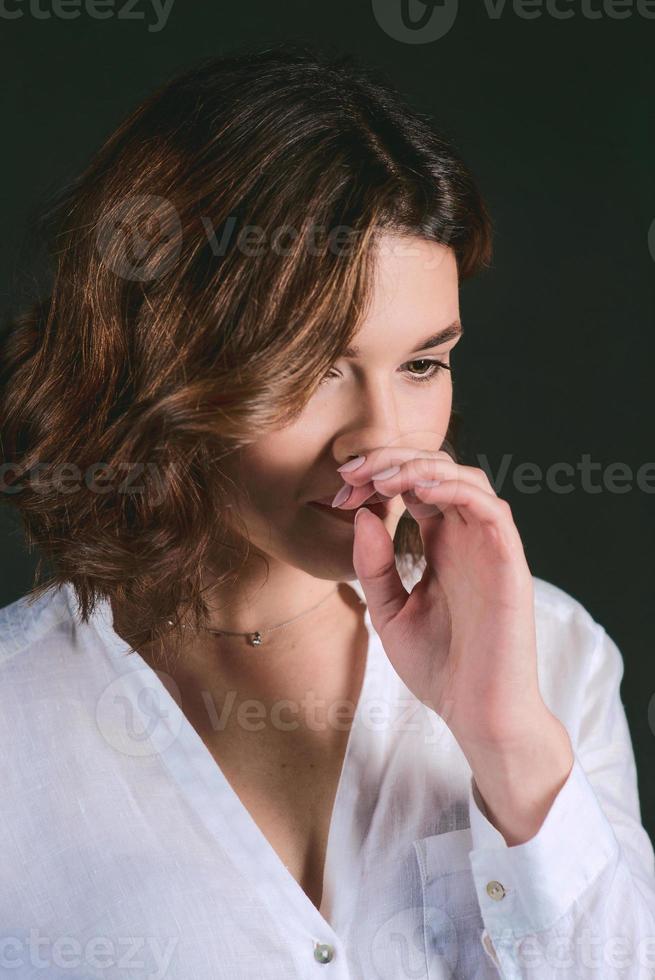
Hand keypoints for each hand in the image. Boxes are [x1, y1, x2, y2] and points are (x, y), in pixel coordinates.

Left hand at [336, 447, 552, 746]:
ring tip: (381, 478)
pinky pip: (490, 508)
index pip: (412, 486)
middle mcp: (466, 538)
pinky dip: (455, 489)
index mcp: (441, 545)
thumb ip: (375, 566)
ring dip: (421, 467)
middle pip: (436, 469)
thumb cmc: (440, 668)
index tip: (340, 490)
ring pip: (465, 478)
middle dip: (391, 461)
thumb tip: (363, 516)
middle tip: (351, 473)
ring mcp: (489, 547)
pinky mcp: (509, 561)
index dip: (376, 476)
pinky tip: (418, 490)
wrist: (478, 714)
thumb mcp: (389, 613)